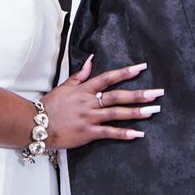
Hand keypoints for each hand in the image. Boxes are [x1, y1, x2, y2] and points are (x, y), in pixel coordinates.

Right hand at [44, 56, 162, 149]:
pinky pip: (109, 132)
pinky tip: (138, 134)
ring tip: (153, 111)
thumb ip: (81, 75)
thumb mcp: (65, 86)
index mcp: (84, 89)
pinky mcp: (88, 132)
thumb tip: (92, 60)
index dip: (126, 72)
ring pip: (116, 113)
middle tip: (158, 93)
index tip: (142, 68)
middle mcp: (89, 102)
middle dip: (139, 94)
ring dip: (136, 112)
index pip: (108, 78)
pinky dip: (123, 133)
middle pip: (118, 96)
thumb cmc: (50, 105)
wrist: (36, 124)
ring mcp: (89, 117)